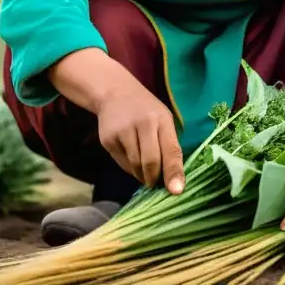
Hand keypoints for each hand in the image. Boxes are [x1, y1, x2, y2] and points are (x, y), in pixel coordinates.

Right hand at [93, 77, 185, 194]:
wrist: (115, 93)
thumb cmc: (146, 110)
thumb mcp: (163, 121)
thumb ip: (170, 147)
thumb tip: (174, 182)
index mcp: (162, 120)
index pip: (171, 150)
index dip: (173, 172)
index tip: (176, 191)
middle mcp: (143, 124)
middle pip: (150, 162)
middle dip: (154, 178)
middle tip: (154, 183)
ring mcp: (123, 131)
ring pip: (135, 165)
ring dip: (141, 174)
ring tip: (143, 170)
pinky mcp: (108, 139)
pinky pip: (122, 163)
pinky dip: (129, 167)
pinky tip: (130, 155)